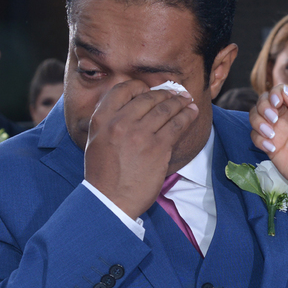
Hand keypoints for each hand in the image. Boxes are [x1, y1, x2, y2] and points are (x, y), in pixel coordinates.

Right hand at [83, 81, 199, 218]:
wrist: (110, 200)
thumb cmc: (103, 175)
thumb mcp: (95, 141)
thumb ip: (109, 122)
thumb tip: (128, 107)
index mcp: (101, 119)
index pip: (122, 89)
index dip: (139, 86)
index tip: (149, 90)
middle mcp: (120, 123)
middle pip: (148, 97)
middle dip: (165, 93)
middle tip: (176, 94)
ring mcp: (140, 134)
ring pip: (166, 109)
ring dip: (180, 102)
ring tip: (187, 101)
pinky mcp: (158, 147)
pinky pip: (177, 125)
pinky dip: (187, 116)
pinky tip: (192, 112)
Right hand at [251, 85, 287, 197]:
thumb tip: (285, 91)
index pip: (280, 91)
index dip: (274, 94)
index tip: (276, 104)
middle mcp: (285, 117)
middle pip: (263, 102)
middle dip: (263, 107)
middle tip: (273, 120)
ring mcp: (276, 132)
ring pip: (255, 117)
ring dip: (258, 123)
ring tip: (270, 135)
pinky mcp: (270, 147)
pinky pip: (255, 137)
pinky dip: (258, 140)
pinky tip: (271, 148)